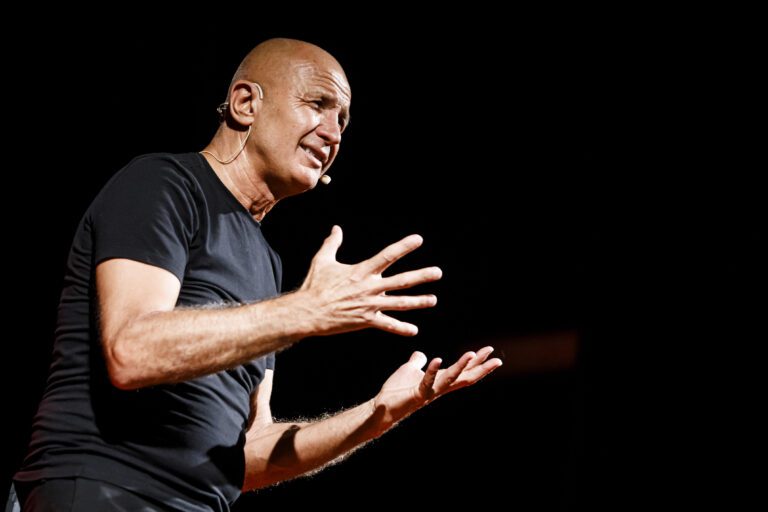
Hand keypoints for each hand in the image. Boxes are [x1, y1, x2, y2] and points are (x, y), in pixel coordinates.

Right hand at [298, 226, 441, 336]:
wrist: (307, 312)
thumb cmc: (314, 285)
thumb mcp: (322, 260)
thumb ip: (332, 244)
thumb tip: (336, 229)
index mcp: (362, 271)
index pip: (388, 255)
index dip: (404, 247)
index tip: (419, 239)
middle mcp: (369, 287)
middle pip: (401, 280)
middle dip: (421, 276)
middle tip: (438, 272)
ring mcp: (370, 305)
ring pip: (399, 303)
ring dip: (418, 301)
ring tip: (433, 299)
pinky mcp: (366, 321)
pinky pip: (387, 325)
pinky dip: (401, 328)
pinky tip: (414, 330)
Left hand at [372, 346, 502, 428]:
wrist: (382, 408)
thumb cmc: (396, 391)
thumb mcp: (409, 370)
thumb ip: (417, 362)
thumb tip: (420, 354)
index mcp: (439, 381)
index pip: (463, 371)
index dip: (476, 361)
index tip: (489, 350)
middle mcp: (438, 388)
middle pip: (465, 378)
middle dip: (481, 368)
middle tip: (497, 359)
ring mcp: (429, 392)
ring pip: (451, 380)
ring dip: (461, 367)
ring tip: (471, 353)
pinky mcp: (417, 395)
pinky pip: (427, 382)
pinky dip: (432, 371)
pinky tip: (437, 359)